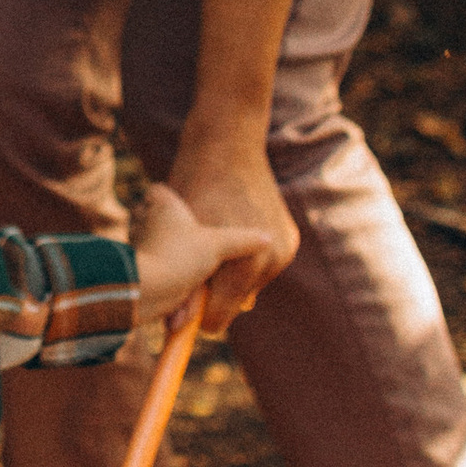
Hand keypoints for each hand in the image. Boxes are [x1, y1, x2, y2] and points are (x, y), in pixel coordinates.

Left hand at [139, 147, 296, 331]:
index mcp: (247, 262)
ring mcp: (284, 249)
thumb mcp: (182, 235)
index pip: (218, 316)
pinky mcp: (289, 239)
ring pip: (248, 285)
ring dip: (228, 277)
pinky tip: (227, 239)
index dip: (194, 314)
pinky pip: (260, 266)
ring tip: (207, 249)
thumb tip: (178, 326)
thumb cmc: (194, 184)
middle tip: (189, 269)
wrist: (228, 140)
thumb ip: (184, 280)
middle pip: (235, 302)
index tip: (176, 312)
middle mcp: (273, 259)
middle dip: (212, 292)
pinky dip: (243, 262)